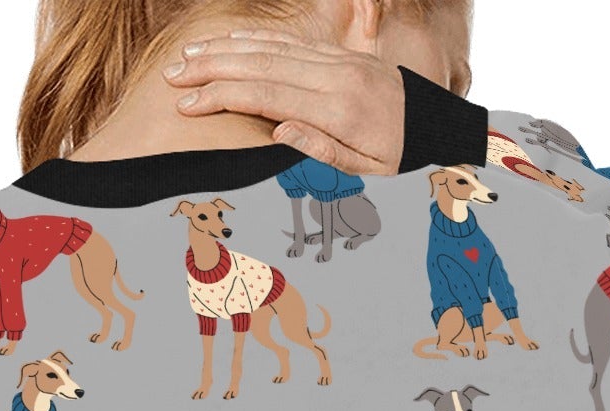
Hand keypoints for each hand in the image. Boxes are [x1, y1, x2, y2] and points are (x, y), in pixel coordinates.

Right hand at [164, 32, 405, 173]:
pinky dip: (254, 39)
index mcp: (337, 110)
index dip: (222, 96)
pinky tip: (228, 42)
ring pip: (271, 46)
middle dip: (211, 68)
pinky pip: (290, 41)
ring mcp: (337, 60)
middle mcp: (334, 77)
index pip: (266, 95)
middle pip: (260, 64)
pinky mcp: (340, 54)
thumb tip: (279, 132)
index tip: (187, 106)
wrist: (438, 124)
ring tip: (187, 57)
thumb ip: (323, 152)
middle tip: (172, 77)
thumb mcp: (369, 171)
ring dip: (225, 49)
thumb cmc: (400, 156)